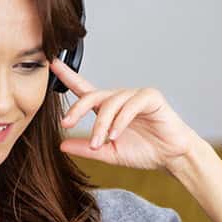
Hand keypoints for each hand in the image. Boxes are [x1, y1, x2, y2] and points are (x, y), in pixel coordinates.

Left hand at [50, 57, 202, 170]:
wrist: (170, 158)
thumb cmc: (144, 151)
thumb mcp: (108, 153)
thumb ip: (87, 148)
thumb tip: (62, 145)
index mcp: (108, 109)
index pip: (84, 89)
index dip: (68, 76)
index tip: (52, 64)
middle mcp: (119, 99)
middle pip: (92, 95)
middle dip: (77, 109)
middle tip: (67, 123)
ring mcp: (135, 96)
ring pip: (110, 103)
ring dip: (101, 124)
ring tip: (100, 143)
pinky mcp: (150, 97)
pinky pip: (130, 105)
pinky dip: (120, 121)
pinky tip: (115, 135)